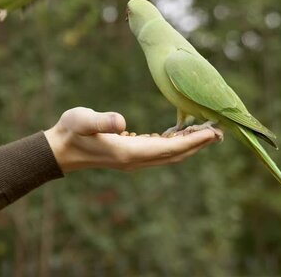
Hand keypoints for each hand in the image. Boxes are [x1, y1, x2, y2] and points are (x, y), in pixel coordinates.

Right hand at [44, 107, 222, 172]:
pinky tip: (181, 131)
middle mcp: (136, 159)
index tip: (214, 132)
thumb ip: (101, 120)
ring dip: (189, 144)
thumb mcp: (82, 120)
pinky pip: (160, 151)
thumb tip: (121, 122)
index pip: (170, 149)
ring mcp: (134, 159)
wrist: (59, 149)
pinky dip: (175, 143)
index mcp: (129, 152)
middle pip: (176, 154)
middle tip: (221, 130)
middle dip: (199, 144)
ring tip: (208, 130)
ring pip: (170, 154)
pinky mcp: (130, 153)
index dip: (194, 141)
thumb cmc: (70, 131)